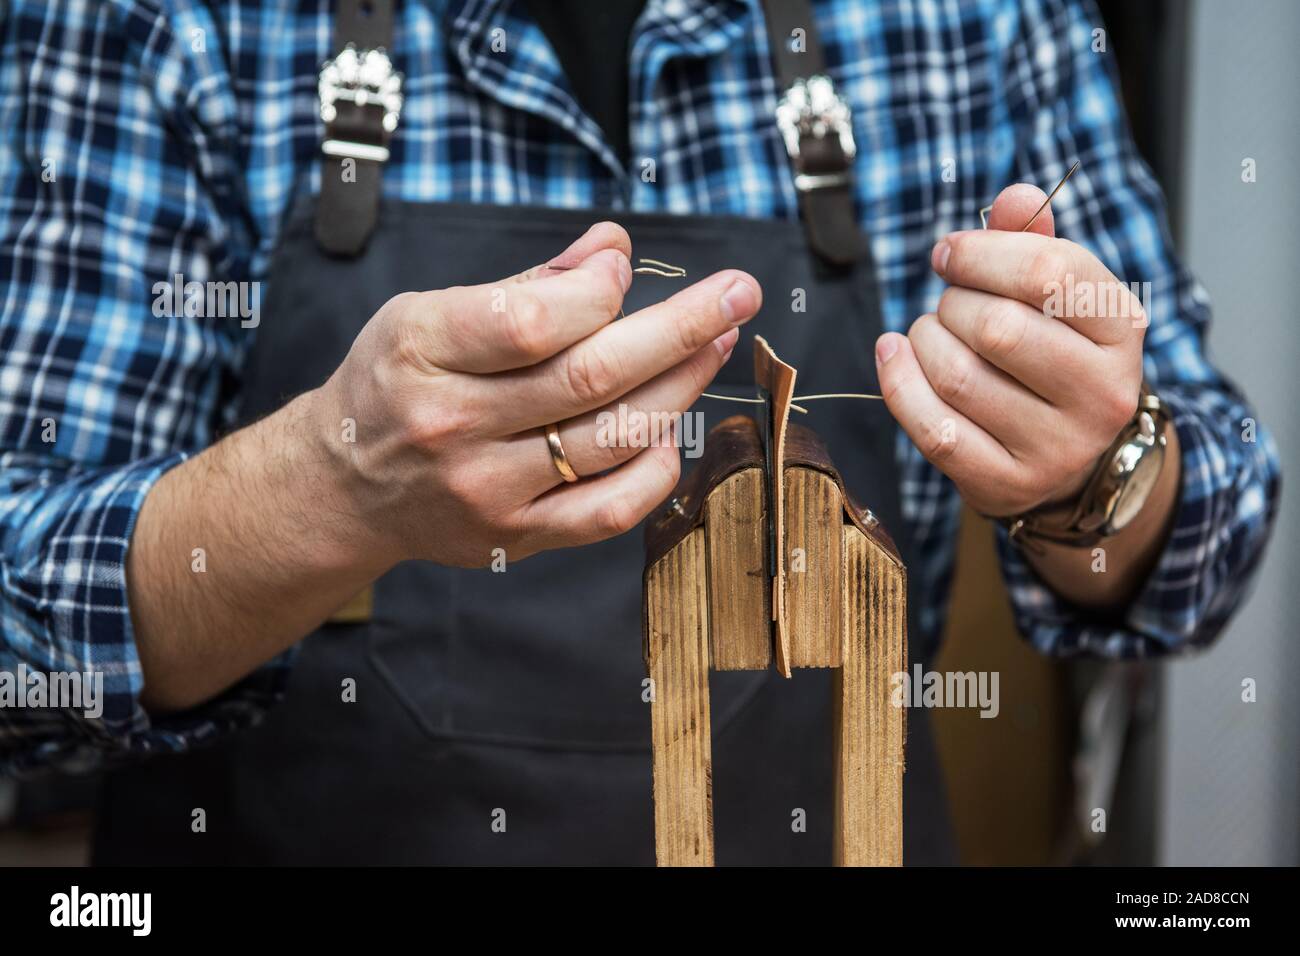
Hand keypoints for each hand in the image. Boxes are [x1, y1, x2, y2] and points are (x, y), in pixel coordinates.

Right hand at [310, 222, 760, 566]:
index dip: (599, 291)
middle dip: (683, 328)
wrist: (344, 486)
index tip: (626, 270)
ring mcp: (486, 490)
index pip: (531, 321)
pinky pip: (609, 511)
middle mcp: (452, 425)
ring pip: (614, 439)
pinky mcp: (513, 536)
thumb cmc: (395, 381)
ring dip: (683, 386)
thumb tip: (614, 248)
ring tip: (716, 346)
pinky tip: (670, 430)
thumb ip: (527, 281)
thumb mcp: (428, 311)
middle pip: (593, 376)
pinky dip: (655, 469)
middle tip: (739, 293)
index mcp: (422, 350)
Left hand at [875, 184, 1144, 516]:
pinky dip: (900, 383)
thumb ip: (1033, 238)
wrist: (1066, 455)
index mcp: (1122, 329)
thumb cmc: (1051, 354)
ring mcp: (1058, 447)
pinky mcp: (1007, 484)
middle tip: (948, 304)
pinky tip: (895, 356)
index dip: (981, 252)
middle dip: (952, 303)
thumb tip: (1014, 197)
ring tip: (931, 334)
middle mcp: (1103, 393)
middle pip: (996, 327)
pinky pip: (933, 428)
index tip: (948, 255)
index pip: (1049, 271)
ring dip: (924, 341)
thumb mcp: (1057, 294)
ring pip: (958, 377)